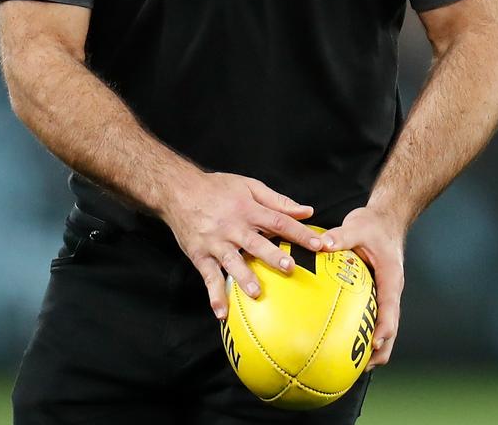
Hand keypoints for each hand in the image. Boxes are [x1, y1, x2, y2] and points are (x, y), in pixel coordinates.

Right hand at [160, 170, 323, 319]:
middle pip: (256, 242)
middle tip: (289, 267)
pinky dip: (214, 295)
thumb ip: (278, 200)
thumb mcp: (249, 185)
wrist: (179, 190)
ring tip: (256, 292)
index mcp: (248, 208)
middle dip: (273, 255)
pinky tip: (221, 313)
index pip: (278, 221)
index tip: (318, 244)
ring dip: (244, 277)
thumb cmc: (218, 188)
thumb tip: (307, 211)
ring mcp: (216, 242)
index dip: (298, 232)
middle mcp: (233, 226)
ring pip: (232, 261)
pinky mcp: (200, 255)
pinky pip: (208, 277)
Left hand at [321, 205, 404, 368]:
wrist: (386, 219)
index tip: (373, 345)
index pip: (391, 309)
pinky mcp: (376, 293)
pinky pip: (371, 315)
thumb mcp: (358, 226)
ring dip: (372, 346)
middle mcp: (391, 290)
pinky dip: (361, 330)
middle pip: (391, 328)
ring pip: (383, 327)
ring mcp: (384, 294)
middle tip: (359, 369)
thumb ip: (340, 236)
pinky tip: (340, 336)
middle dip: (380, 350)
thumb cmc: (374, 224)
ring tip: (350, 365)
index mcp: (391, 278)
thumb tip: (320, 244)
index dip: (384, 329)